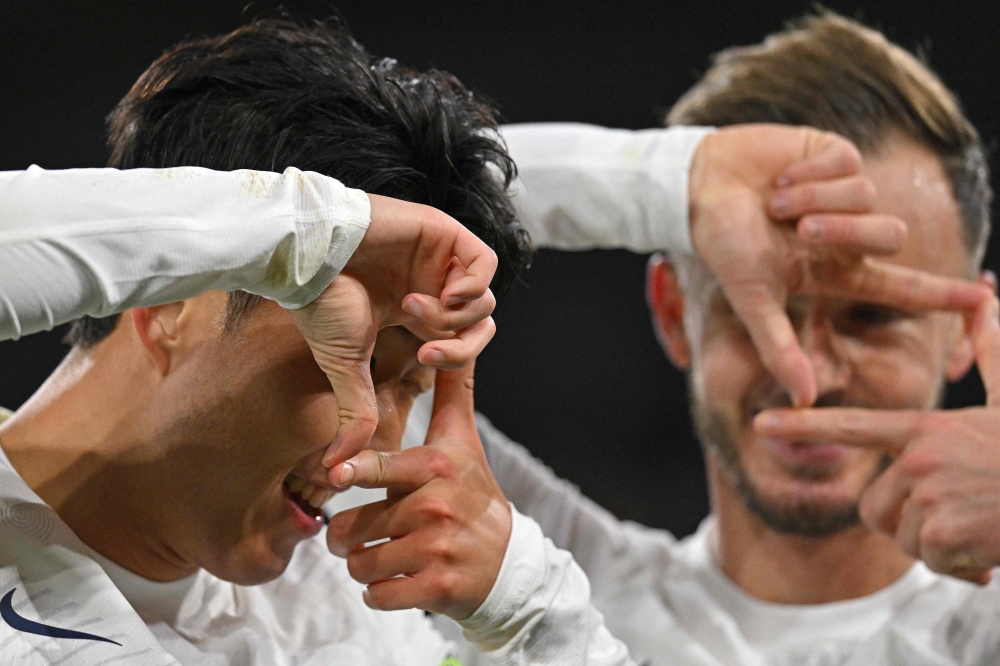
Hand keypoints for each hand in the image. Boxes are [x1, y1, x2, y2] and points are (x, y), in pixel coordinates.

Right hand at [290, 194, 497, 465]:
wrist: (306, 256)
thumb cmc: (319, 301)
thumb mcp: (346, 364)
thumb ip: (356, 409)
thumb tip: (337, 463)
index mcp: (416, 308)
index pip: (461, 339)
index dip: (452, 356)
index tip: (421, 357)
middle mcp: (432, 283)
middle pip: (479, 323)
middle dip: (461, 346)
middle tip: (427, 350)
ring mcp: (439, 257)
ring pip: (484, 297)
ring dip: (455, 314)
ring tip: (414, 306)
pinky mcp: (443, 232)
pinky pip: (485, 262)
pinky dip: (473, 285)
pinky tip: (444, 293)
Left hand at [325, 361, 511, 619]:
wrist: (509, 564)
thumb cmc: (474, 496)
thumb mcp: (464, 442)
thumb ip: (451, 392)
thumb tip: (448, 338)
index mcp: (436, 469)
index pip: (380, 468)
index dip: (352, 470)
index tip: (335, 475)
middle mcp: (436, 507)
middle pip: (353, 527)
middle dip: (347, 537)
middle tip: (360, 534)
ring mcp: (436, 550)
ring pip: (360, 564)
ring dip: (362, 567)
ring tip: (386, 557)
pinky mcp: (436, 589)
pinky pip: (378, 596)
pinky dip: (380, 594)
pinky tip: (400, 581)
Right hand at [689, 125, 987, 405]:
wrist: (698, 188)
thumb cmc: (722, 244)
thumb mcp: (752, 299)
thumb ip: (779, 347)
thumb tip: (805, 399)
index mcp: (832, 270)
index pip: (900, 286)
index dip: (942, 294)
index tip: (984, 300)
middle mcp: (846, 233)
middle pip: (888, 235)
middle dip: (847, 232)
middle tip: (801, 231)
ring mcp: (841, 193)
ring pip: (867, 198)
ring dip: (818, 200)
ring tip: (777, 202)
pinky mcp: (833, 154)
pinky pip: (848, 163)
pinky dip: (811, 172)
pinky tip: (781, 177)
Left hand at [754, 297, 999, 583]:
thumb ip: (991, 349)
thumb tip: (985, 296)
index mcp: (924, 428)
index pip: (851, 426)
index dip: (803, 426)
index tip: (759, 425)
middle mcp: (917, 459)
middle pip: (873, 506)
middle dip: (906, 520)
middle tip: (955, 513)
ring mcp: (928, 496)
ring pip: (900, 536)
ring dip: (936, 544)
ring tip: (977, 524)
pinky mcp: (942, 532)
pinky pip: (929, 559)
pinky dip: (960, 566)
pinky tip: (988, 548)